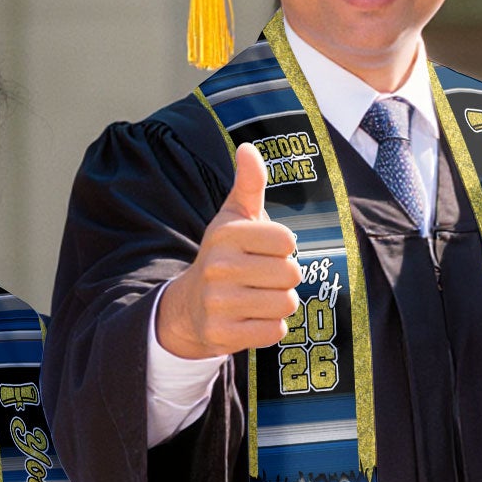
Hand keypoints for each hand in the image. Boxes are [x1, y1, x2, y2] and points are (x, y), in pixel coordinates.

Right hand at [153, 142, 301, 359]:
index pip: (287, 240)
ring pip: (286, 303)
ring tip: (257, 297)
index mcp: (227, 234)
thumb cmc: (224, 256)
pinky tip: (251, 318)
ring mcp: (219, 303)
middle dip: (284, 278)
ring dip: (279, 303)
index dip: (283, 248)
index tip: (263, 251)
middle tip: (262, 278)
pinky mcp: (222, 334)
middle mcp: (219, 266)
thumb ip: (249, 184)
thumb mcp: (234, 218)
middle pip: (291, 274)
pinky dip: (270, 328)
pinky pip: (274, 332)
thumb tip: (248, 148)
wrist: (189, 306)